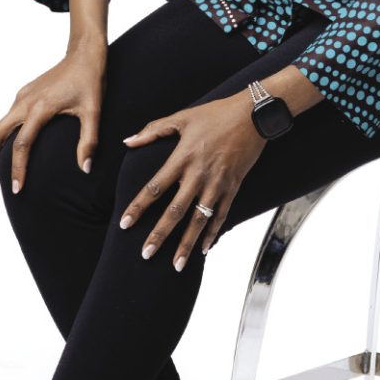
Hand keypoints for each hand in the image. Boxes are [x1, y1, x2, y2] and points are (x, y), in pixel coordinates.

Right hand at [0, 34, 108, 191]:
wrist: (84, 53)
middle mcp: (24, 102)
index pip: (22, 145)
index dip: (17, 169)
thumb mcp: (94, 111)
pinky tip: (11, 151)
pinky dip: (3, 138)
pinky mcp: (23, 95)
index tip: (17, 189)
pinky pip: (7, 120)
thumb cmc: (90, 80)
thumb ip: (89, 141)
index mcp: (40, 107)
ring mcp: (21, 97)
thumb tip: (85, 169)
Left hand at [119, 91, 266, 268]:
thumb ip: (153, 130)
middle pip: (175, 211)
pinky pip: (222, 215)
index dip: (139, 207)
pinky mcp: (234, 187)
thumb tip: (127, 142)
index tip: (125, 224)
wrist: (253, 114)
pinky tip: (204, 249)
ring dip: (187, 244)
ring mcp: (218, 183)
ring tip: (176, 265)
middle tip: (145, 254)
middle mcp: (199, 174)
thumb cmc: (215, 113)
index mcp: (183, 157)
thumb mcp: (182, 117)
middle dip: (159, 235)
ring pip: (199, 220)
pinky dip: (213, 233)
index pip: (155, 187)